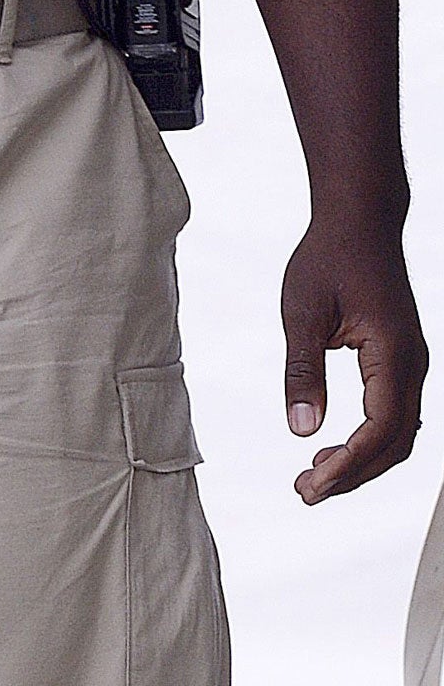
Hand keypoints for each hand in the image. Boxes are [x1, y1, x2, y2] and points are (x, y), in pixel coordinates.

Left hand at [282, 210, 426, 502]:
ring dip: (362, 460)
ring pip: (398, 432)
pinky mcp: (400, 359)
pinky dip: (369, 438)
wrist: (359, 222)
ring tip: (315, 477)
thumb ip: (303, 373)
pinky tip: (336, 448)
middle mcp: (413, 365)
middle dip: (353, 473)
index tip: (311, 484)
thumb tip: (301, 430)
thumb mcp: (302, 314)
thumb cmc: (328, 259)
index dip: (348, 464)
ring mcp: (411, 364)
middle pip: (394, 441)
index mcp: (394, 355)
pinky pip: (394, 412)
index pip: (379, 429)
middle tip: (305, 492)